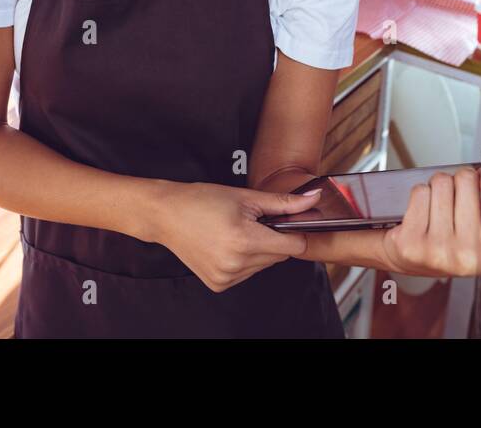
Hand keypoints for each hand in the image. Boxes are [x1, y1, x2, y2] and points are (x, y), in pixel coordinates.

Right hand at [154, 182, 323, 292]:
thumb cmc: (202, 201)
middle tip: (250, 221)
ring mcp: (227, 277)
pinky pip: (247, 273)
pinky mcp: (219, 284)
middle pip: (279, 256)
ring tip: (235, 232)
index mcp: (245, 240)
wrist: (166, 215)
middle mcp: (236, 263)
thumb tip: (314, 199)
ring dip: (258, 250)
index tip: (283, 221)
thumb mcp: (245, 197)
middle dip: (273, 238)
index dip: (294, 231)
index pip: (294, 246)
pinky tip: (226, 245)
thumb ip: (283, 203)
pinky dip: (244, 260)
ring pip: (263, 265)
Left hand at [379, 166, 480, 277]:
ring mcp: (440, 253)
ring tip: (439, 211)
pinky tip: (422, 216)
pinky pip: (419, 192)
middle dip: (459, 183)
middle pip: (465, 178)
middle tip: (456, 206)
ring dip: (438, 189)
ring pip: (441, 182)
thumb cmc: (460, 239)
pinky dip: (419, 197)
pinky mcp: (412, 245)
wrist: (416, 259)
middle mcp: (472, 257)